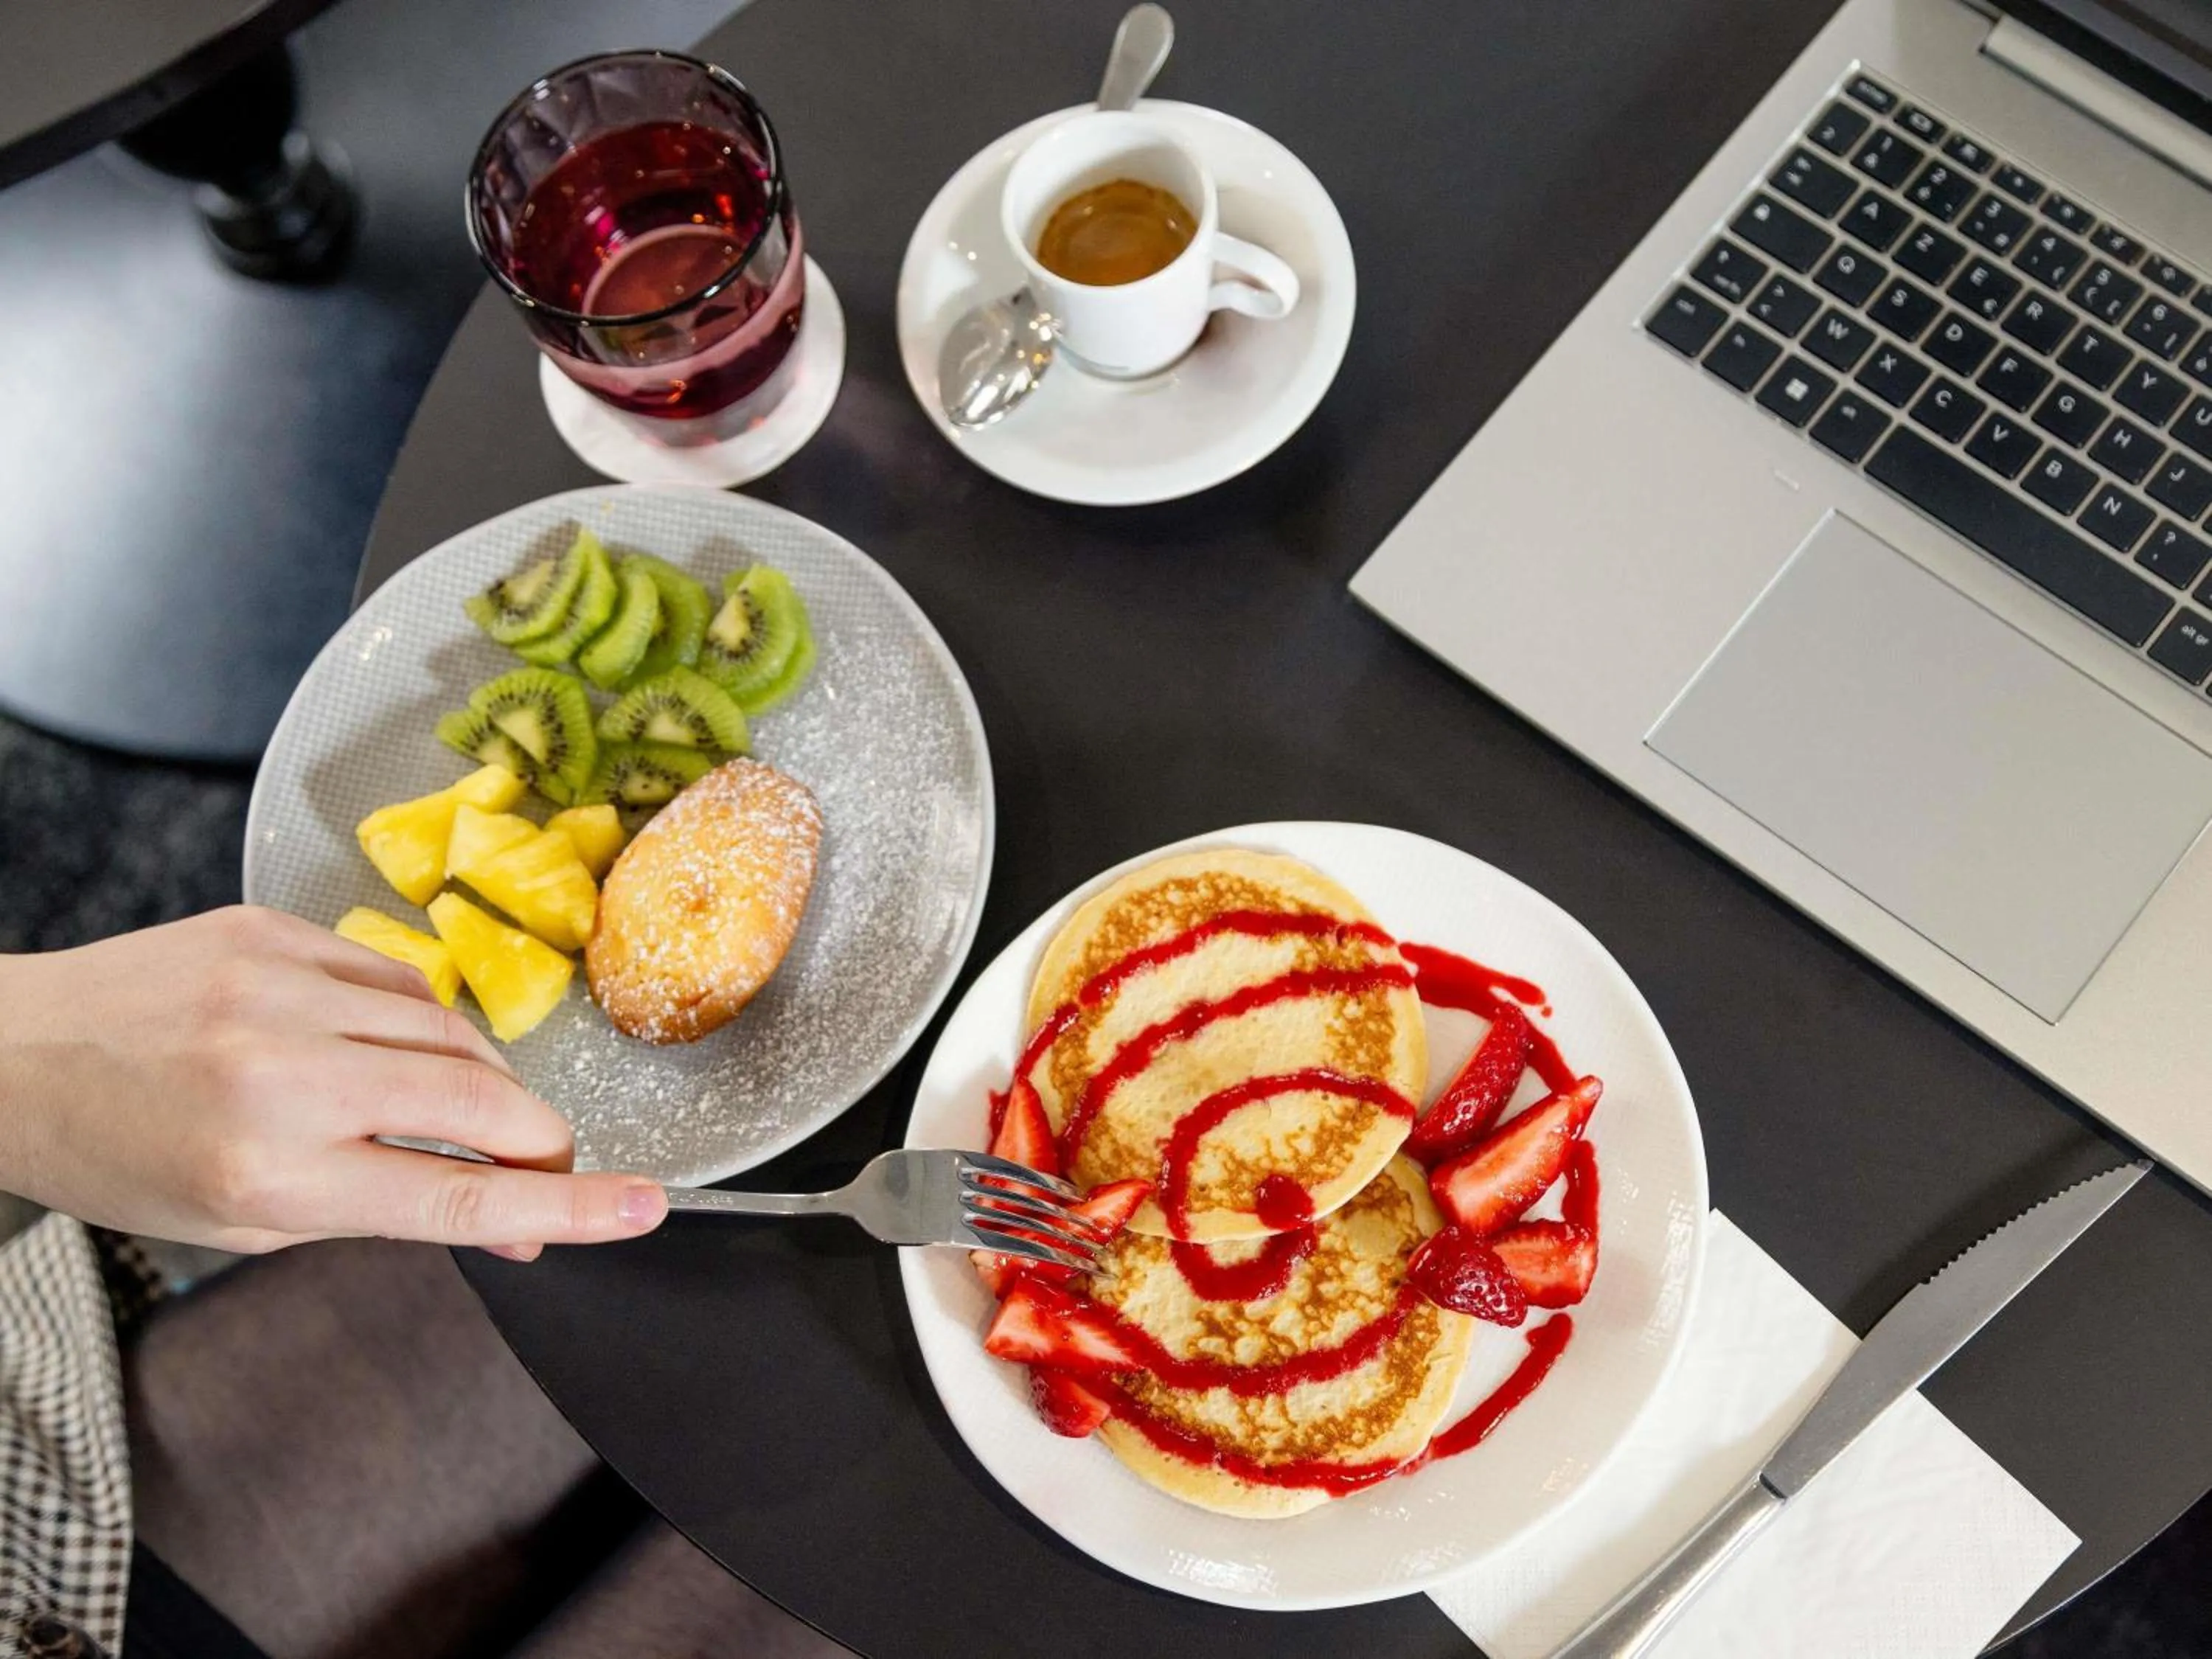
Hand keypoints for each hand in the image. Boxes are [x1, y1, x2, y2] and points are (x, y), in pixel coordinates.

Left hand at [0, 906, 667, 1257]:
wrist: (12, 1055)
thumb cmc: (122, 1154)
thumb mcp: (246, 1219)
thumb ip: (385, 1209)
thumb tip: (516, 1222)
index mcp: (270, 1172)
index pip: (457, 1197)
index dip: (566, 1207)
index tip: (643, 1208)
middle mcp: (281, 1075)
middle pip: (480, 1103)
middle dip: (538, 1140)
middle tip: (548, 1164)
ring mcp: (280, 991)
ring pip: (453, 1033)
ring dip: (478, 1081)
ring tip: (443, 1108)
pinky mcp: (275, 931)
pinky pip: (399, 978)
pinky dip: (414, 1021)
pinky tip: (381, 1046)